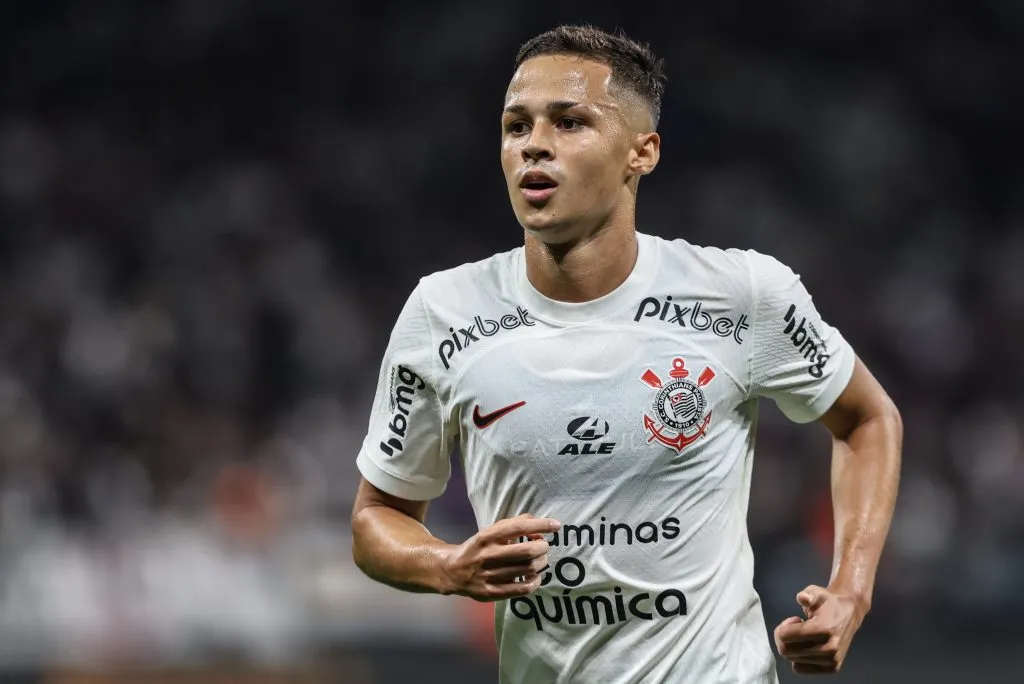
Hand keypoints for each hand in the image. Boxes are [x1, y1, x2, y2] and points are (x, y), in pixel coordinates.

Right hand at [440, 514, 560, 601]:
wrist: (452, 570)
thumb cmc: (479, 548)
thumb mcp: (490, 532)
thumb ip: (513, 524)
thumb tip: (539, 524)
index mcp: (487, 536)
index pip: (519, 528)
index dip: (541, 525)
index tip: (556, 525)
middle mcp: (487, 555)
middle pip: (527, 551)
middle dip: (543, 548)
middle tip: (544, 547)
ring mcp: (489, 575)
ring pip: (527, 570)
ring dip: (541, 564)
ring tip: (541, 561)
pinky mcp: (491, 592)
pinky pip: (521, 589)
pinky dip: (534, 582)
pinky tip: (536, 577)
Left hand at [774, 585, 867, 674]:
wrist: (851, 612)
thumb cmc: (829, 602)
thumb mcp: (817, 593)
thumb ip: (808, 594)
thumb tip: (803, 598)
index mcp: (824, 629)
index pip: (785, 637)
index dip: (783, 627)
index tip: (794, 620)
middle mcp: (829, 648)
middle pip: (786, 651)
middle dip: (784, 638)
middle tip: (795, 627)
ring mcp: (831, 661)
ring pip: (793, 660)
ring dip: (793, 647)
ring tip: (804, 636)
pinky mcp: (832, 668)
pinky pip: (801, 669)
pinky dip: (799, 658)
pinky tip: (807, 646)